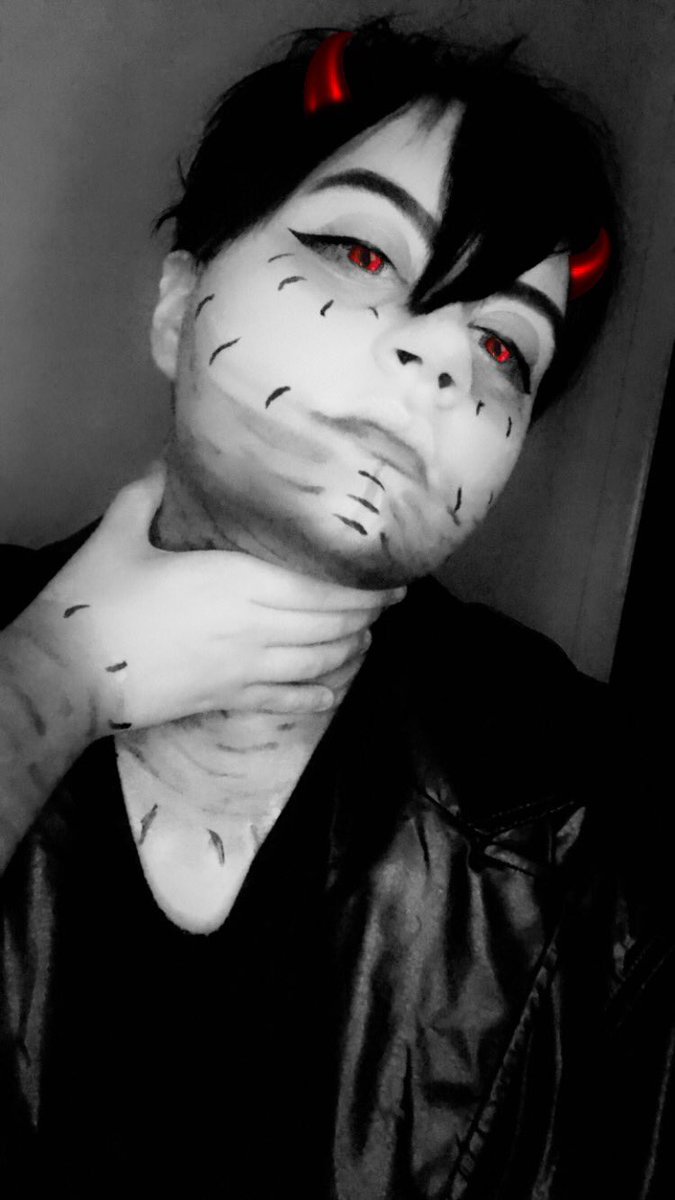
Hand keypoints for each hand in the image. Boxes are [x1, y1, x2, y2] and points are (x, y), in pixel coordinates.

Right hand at [36, 462, 403, 735]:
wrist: (71, 674)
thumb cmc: (97, 602)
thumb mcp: (120, 531)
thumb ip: (150, 492)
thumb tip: (170, 458)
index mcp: (237, 582)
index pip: (321, 589)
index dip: (362, 586)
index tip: (389, 574)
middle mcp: (255, 628)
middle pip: (331, 624)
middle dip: (368, 612)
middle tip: (390, 599)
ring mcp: (246, 670)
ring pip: (318, 662)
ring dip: (350, 649)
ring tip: (367, 635)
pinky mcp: (229, 700)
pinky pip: (287, 700)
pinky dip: (317, 695)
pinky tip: (331, 690)